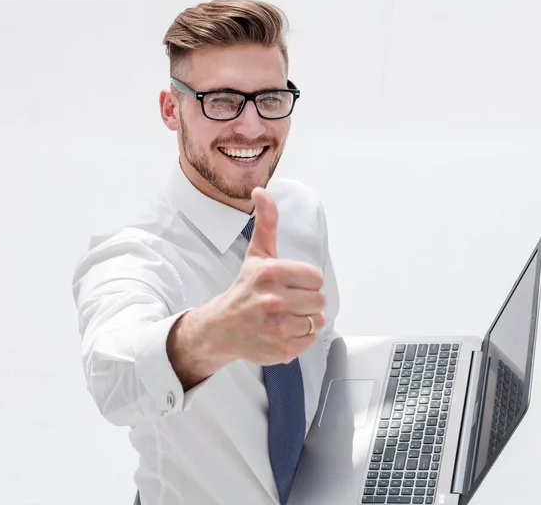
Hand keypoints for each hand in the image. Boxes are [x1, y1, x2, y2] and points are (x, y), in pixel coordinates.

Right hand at [218, 187, 325, 365]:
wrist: (222, 327)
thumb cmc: (245, 288)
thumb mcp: (257, 254)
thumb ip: (266, 222)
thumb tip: (261, 191)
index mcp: (271, 273)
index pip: (316, 278)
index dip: (306, 281)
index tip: (291, 283)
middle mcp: (273, 300)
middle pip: (319, 301)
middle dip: (306, 301)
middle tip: (288, 301)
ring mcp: (276, 327)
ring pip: (316, 321)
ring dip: (304, 320)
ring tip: (284, 316)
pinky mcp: (279, 349)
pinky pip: (309, 342)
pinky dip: (299, 338)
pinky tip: (282, 331)